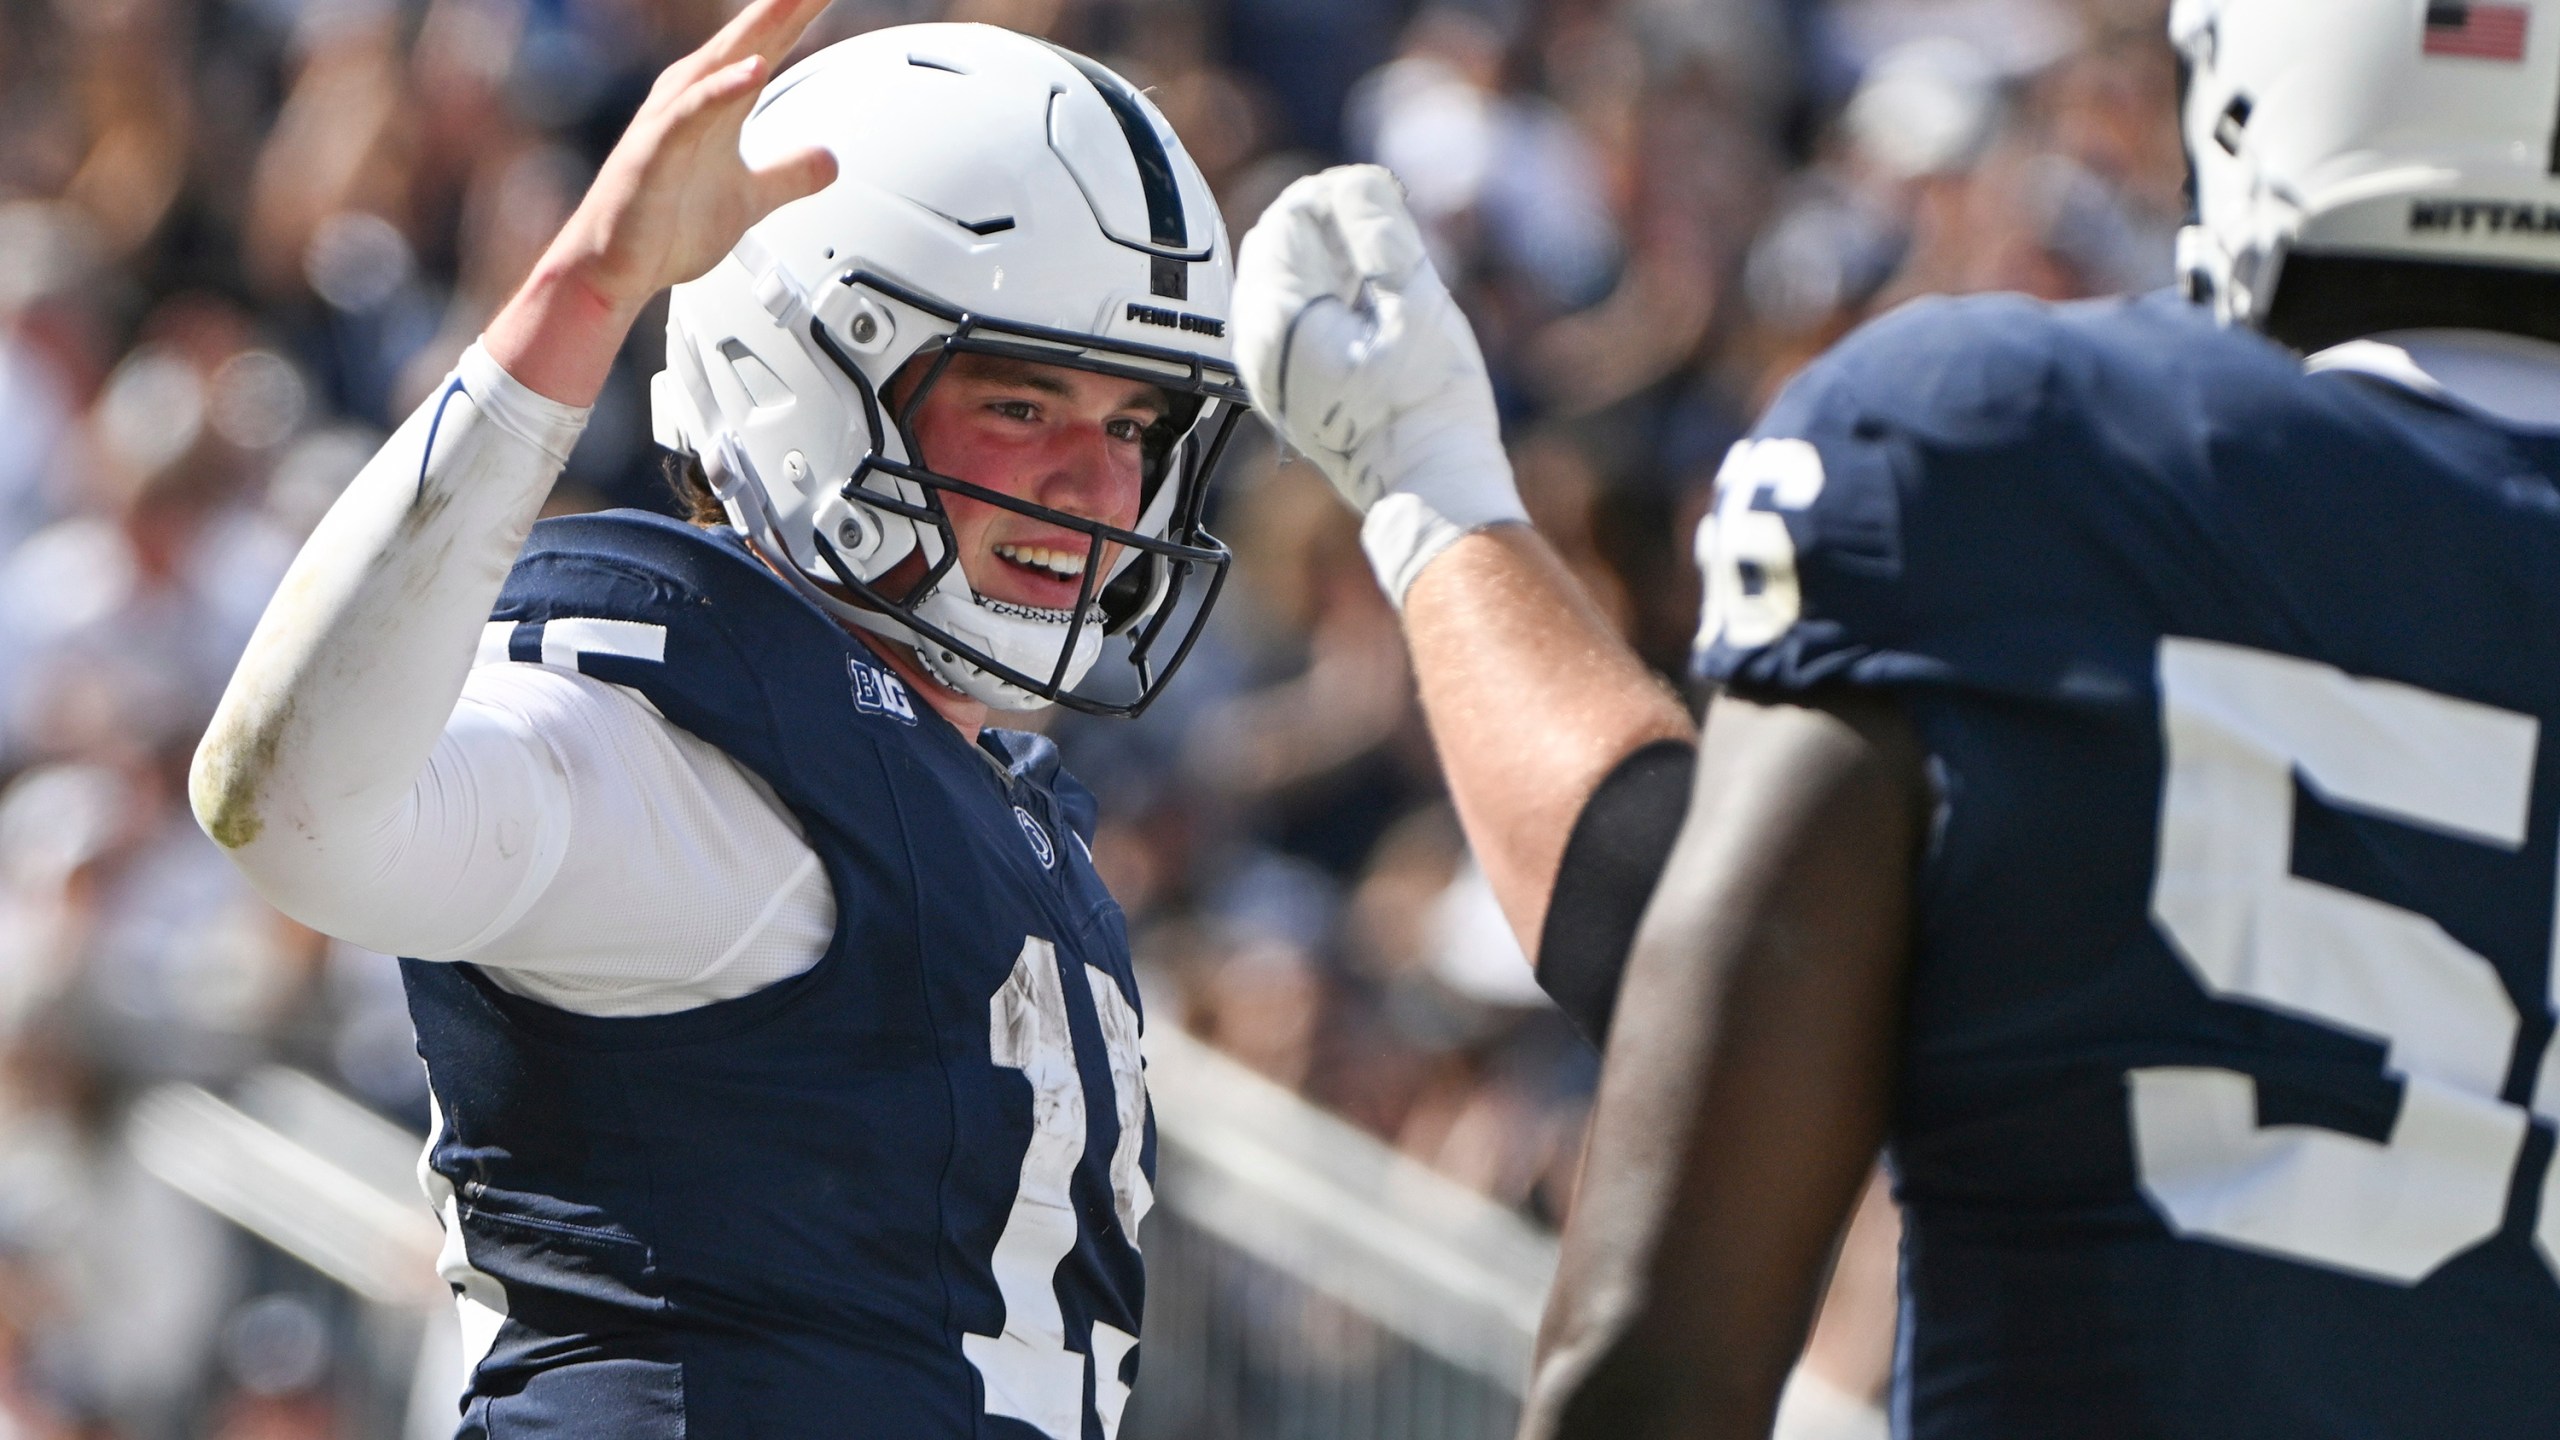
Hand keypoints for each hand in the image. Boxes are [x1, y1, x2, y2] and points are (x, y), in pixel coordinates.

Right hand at [486, 0, 838, 403]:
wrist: (613, 271)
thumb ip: (789, 174)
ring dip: (761, 27)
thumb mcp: (751, 199)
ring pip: (722, 61)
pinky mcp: (655, 151)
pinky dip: (722, 89)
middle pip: (752, 35)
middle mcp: (694, 97)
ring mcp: (672, 121)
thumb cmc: (666, 228)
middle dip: (788, 2)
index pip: (771, 42)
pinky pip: (692, 113)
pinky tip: (753, 70)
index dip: (802, 9)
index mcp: (718, 101)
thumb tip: (830, 161)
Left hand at [1230, 165, 1524, 600]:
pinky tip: (1370, 310)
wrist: (1428, 488)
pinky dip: (1326, 294)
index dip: (1341, 198)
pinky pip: (1291, 313)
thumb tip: (1351, 182)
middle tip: (1390, 238)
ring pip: (1283, 276)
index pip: (1291, 216)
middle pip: (1277, 242)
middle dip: (1331, 227)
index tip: (1386, 206)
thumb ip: (1379, 233)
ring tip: (1385, 278)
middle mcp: (1256, 343)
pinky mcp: (1283, 384)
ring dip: (1331, 260)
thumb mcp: (1416, 303)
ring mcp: (1265, 367)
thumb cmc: (1429, 404)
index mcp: (1278, 319)